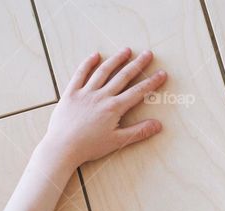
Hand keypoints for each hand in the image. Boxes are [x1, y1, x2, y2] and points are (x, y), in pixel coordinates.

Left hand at [43, 48, 167, 168]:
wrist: (62, 147)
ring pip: (103, 71)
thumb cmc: (89, 147)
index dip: (151, 82)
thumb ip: (138, 132)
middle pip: (123, 76)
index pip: (137, 92)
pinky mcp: (71, 93)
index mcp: (114, 108)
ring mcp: (86, 92)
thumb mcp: (117, 141)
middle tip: (147, 54)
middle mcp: (102, 96)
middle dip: (137, 64)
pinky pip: (80, 74)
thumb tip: (158, 125)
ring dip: (116, 60)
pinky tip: (95, 55)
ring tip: (126, 50)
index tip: (161, 73)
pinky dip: (88, 63)